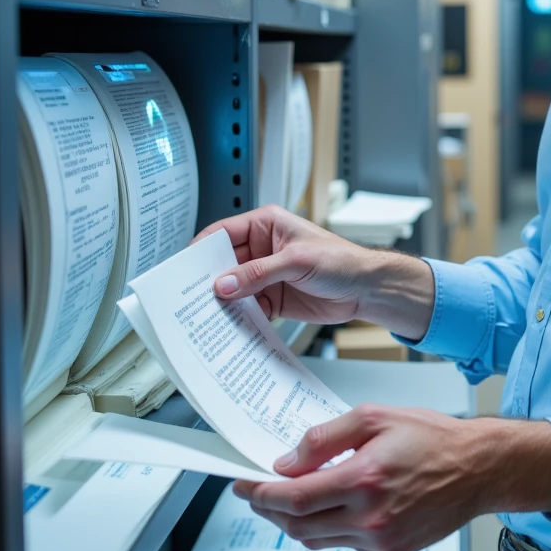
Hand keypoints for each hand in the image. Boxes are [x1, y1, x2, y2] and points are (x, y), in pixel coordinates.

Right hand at [196, 205, 433, 336]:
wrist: (366, 290)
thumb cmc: (341, 261)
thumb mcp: (297, 261)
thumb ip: (258, 273)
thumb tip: (225, 283)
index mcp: (265, 225)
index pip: (223, 233)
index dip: (202, 249)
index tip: (184, 268)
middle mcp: (261, 248)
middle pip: (223, 262)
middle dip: (208, 279)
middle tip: (190, 296)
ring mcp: (265, 275)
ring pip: (233, 287)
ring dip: (222, 300)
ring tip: (204, 314)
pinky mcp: (272, 298)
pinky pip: (247, 307)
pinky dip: (238, 316)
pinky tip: (228, 325)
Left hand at [234, 405, 550, 550]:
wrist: (478, 470)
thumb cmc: (433, 439)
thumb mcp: (375, 418)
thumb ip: (325, 439)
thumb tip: (287, 462)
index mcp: (364, 480)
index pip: (294, 498)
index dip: (260, 495)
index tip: (242, 486)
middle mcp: (370, 518)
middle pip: (297, 526)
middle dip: (270, 511)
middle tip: (257, 494)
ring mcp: (380, 542)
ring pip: (316, 540)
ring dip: (295, 522)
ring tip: (290, 501)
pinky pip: (342, 546)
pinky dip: (328, 529)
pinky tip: (332, 509)